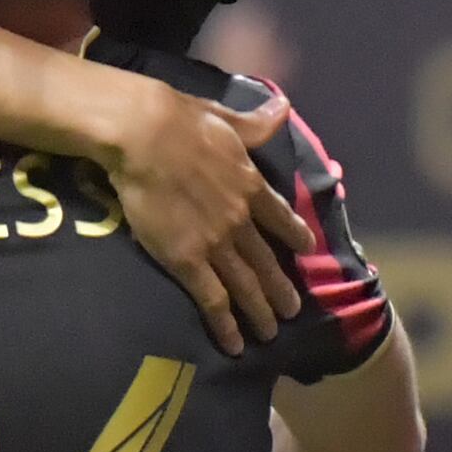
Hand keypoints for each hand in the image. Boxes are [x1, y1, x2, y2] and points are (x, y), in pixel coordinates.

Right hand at [105, 83, 312, 352]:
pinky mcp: (187, 260)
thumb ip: (256, 122)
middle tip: (293, 311)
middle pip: (266, 261)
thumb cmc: (179, 120)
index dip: (294, 234)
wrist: (143, 135)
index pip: (280, 216)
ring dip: (259, 313)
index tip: (307, 249)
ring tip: (270, 333)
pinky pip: (212, 300)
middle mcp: (240, 219)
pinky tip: (234, 344)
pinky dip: (226, 325)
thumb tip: (283, 107)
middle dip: (281, 289)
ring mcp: (216, 243)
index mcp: (250, 184)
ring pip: (245, 286)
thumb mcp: (225, 117)